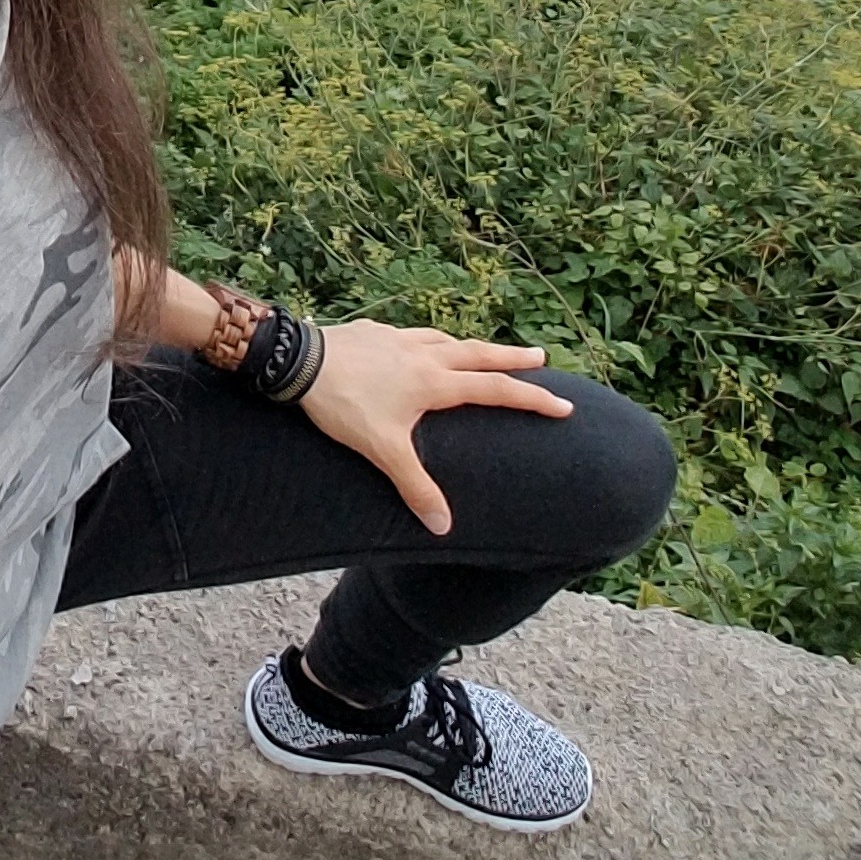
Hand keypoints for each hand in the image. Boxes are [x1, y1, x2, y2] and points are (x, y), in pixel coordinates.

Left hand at [299, 321, 571, 534]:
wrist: (297, 361)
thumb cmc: (343, 405)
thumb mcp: (382, 450)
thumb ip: (415, 487)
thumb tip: (444, 527)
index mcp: (433, 382)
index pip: (495, 390)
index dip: (531, 398)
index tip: (563, 405)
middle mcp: (423, 355)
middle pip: (479, 353)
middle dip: (512, 357)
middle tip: (540, 356)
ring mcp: (398, 339)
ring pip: (446, 339)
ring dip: (470, 345)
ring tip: (483, 351)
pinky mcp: (374, 332)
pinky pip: (412, 335)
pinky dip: (429, 340)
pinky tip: (420, 345)